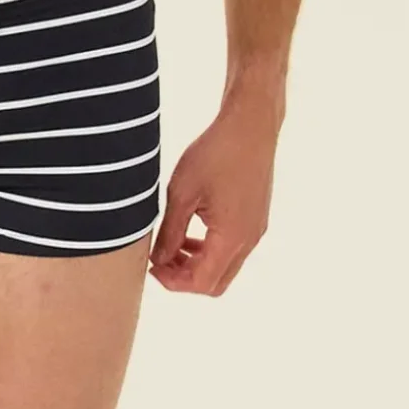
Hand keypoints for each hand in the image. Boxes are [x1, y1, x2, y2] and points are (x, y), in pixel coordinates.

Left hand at [149, 98, 277, 295]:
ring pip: (225, 266)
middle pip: (216, 283)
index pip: (202, 282)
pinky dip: (210, 249)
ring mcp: (256, 230)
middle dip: (185, 278)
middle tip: (160, 260)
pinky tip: (191, 230)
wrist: (250, 125)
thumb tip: (158, 259)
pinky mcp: (256, 219)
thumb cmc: (216, 152)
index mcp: (232, 237)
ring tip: (172, 244)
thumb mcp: (182, 193)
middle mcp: (249, 239)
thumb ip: (170, 232)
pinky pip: (233, 248)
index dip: (173, 282)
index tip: (152, 266)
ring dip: (197, 263)